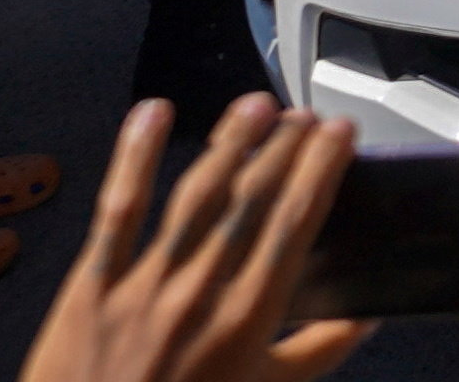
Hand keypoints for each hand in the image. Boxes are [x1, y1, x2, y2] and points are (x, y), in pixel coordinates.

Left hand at [21, 93, 364, 381]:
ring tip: (255, 107)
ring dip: (229, 143)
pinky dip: (134, 159)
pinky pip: (117, 213)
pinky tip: (152, 115)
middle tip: (304, 117)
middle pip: (251, 199)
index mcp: (246, 320)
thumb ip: (318, 352)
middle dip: (284, 148)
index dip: (320, 169)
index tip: (339, 134)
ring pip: (195, 196)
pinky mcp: (91, 286)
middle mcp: (198, 293)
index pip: (294, 224)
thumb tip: (367, 316)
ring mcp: (143, 285)